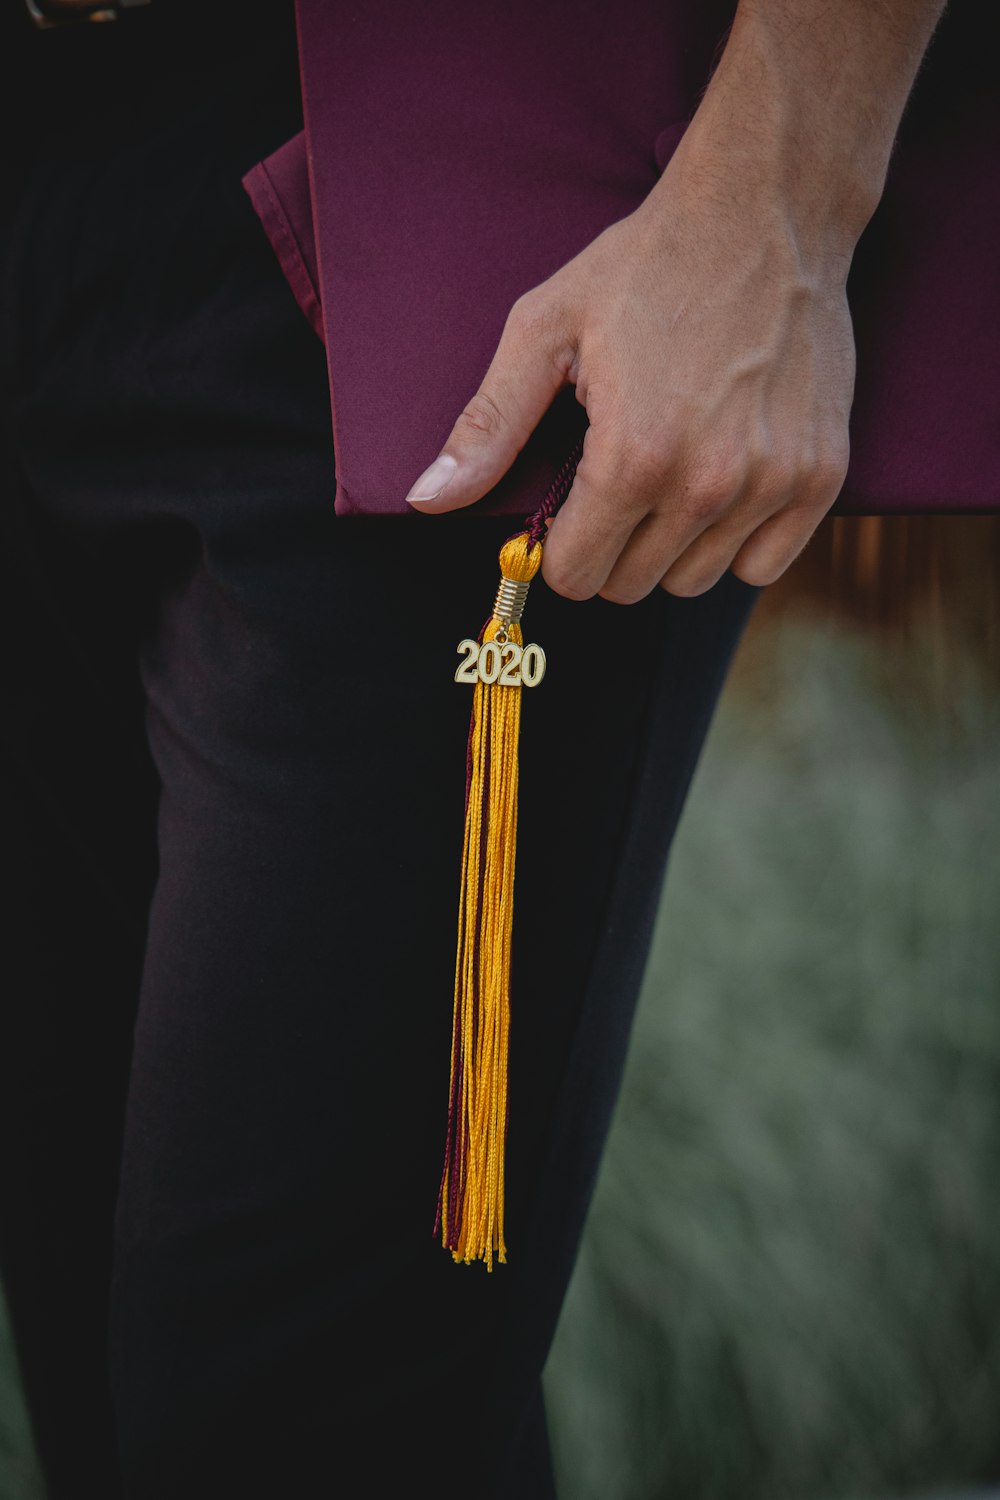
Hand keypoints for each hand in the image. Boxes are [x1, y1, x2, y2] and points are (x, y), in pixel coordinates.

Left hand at [403, 0, 948, 602]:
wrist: (766, 212)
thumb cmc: (647, 267)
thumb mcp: (545, 330)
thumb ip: (489, 427)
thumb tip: (428, 499)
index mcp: (634, 456)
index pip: (577, 575)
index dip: (559, 547)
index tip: (568, 508)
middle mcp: (708, 484)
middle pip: (632, 586)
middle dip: (610, 547)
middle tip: (616, 481)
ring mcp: (773, 484)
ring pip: (695, 582)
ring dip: (670, 547)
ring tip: (670, 473)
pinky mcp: (821, 477)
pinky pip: (762, 567)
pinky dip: (736, 542)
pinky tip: (723, 484)